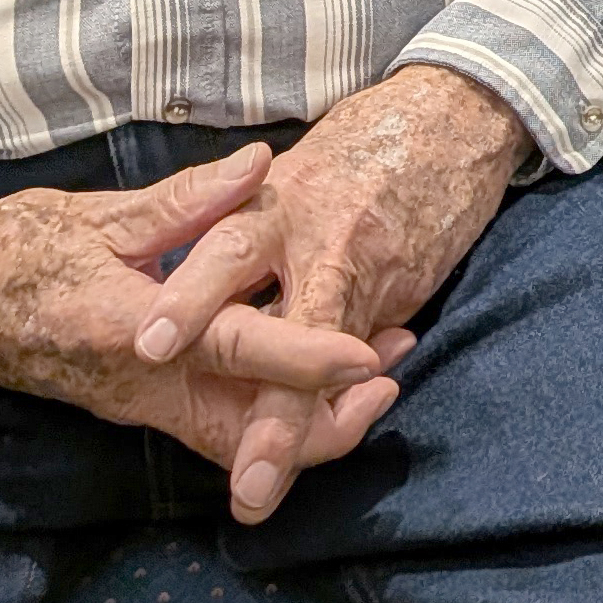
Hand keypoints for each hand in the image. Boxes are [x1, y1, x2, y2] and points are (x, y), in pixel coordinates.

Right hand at [0, 148, 399, 508]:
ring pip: (230, 436)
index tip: (364, 353)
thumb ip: (186, 199)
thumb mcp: (98, 213)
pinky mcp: (137, 402)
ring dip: (303, 417)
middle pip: (241, 428)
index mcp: (126, 328)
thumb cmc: (15, 248)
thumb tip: (262, 165)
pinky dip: (267, 408)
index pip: (231, 348)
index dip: (301, 356)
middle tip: (395, 372)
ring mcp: (135, 403)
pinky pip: (211, 423)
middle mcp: (135, 384)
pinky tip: (313, 366)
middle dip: (322, 420)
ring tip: (377, 373)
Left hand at [134, 66, 528, 517]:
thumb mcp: (290, 168)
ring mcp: (368, 277)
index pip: (223, 255)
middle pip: (284, 334)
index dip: (188, 300)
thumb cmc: (358, 144)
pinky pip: (366, 357)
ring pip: (330, 367)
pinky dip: (344, 397)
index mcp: (275, 204)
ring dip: (304, 431)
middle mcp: (320, 246)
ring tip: (264, 488)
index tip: (147, 346)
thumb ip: (240, 225)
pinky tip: (329, 431)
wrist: (455, 115)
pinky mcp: (405, 295)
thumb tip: (182, 287)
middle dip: (269, 413)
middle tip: (245, 478)